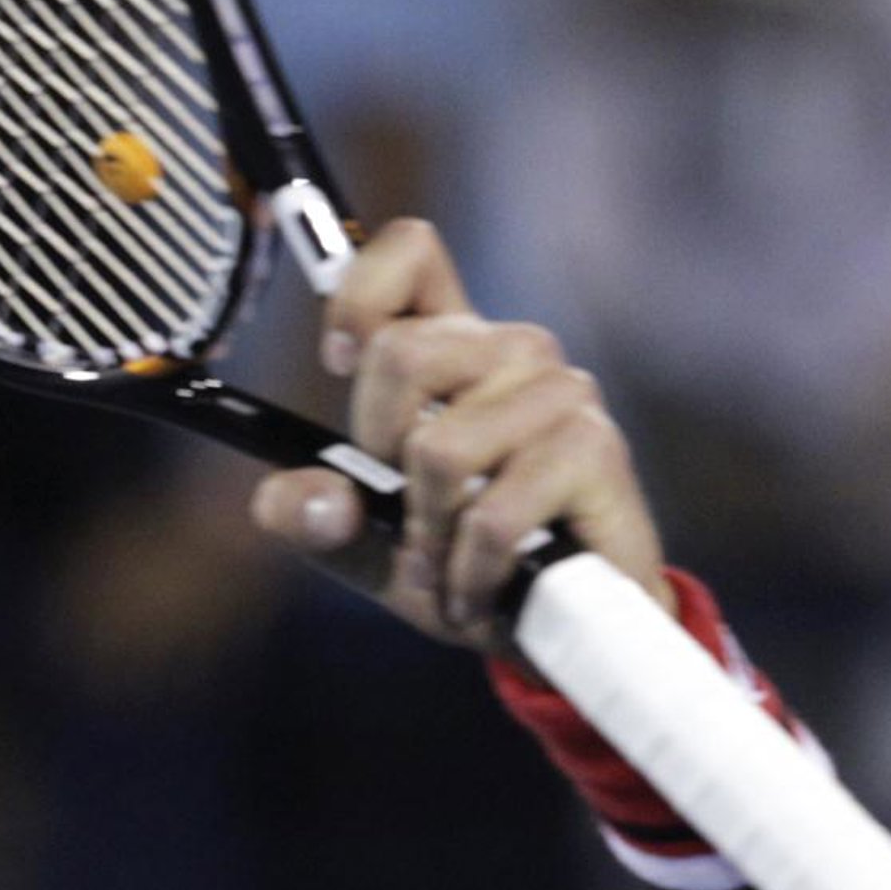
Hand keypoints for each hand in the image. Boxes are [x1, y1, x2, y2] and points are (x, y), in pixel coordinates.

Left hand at [248, 217, 673, 646]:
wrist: (560, 636)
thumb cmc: (469, 572)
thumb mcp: (369, 549)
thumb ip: (315, 518)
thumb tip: (296, 499)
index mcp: (456, 349)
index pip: (412, 253)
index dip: (361, 293)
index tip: (338, 359)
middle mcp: (512, 352)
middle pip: (402, 354)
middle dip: (382, 456)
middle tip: (412, 518)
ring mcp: (560, 394)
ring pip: (440, 450)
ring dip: (431, 536)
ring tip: (453, 569)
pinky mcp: (594, 449)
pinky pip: (491, 517)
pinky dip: (471, 576)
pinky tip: (484, 595)